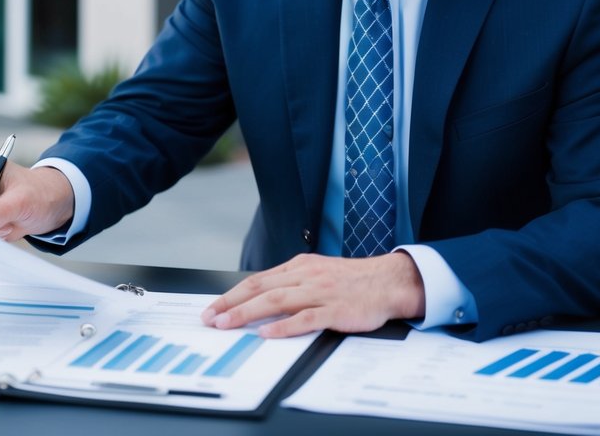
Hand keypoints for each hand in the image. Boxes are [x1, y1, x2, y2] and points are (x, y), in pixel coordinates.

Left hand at [201, 251, 425, 337]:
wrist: (389, 282)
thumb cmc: (353, 281)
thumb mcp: (318, 273)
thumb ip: (292, 283)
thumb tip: (262, 298)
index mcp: (299, 266)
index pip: (257, 280)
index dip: (232, 294)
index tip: (213, 308)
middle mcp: (306, 276)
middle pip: (260, 288)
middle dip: (231, 303)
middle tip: (211, 318)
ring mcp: (319, 292)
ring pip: (276, 300)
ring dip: (248, 313)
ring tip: (228, 324)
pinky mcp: (334, 310)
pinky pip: (305, 318)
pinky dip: (284, 326)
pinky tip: (267, 333)